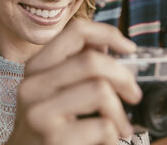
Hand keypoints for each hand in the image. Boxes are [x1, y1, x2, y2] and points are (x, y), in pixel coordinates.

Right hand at [6, 18, 142, 144]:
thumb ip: (75, 66)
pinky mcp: (53, 140)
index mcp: (36, 68)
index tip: (129, 49)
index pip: (76, 31)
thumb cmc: (46, 125)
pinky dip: (113, 136)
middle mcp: (32, 86)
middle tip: (133, 94)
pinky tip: (103, 142)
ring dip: (119, 112)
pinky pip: (103, 126)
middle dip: (124, 77)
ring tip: (119, 125)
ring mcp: (40, 114)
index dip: (109, 34)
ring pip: (100, 91)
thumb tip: (107, 44)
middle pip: (92, 61)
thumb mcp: (51, 90)